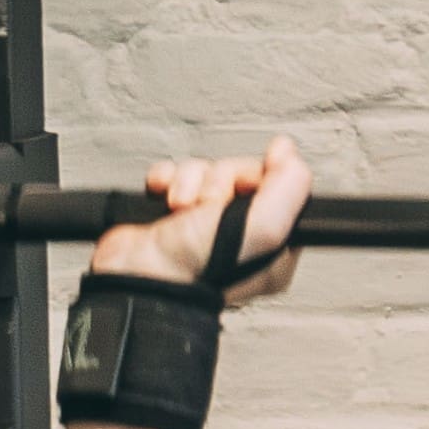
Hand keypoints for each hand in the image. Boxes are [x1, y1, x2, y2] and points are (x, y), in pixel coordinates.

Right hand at [92, 137, 309, 302]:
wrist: (137, 279)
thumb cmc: (196, 270)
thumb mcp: (265, 227)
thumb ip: (292, 184)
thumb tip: (286, 149)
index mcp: (270, 245)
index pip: (277, 186)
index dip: (258, 178)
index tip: (244, 190)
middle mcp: (239, 235)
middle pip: (240, 174)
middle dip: (220, 182)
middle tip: (207, 209)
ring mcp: (202, 225)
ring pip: (206, 172)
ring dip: (190, 182)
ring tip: (179, 209)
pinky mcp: (168, 214)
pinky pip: (174, 174)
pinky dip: (166, 179)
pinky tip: (162, 195)